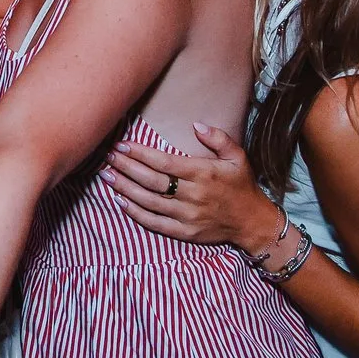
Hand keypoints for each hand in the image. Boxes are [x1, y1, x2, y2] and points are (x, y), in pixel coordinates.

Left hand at [104, 123, 283, 252]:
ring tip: (106, 176)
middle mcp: (192, 195)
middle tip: (107, 157)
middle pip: (150, 180)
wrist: (252, 222)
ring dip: (124, 188)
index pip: (164, 162)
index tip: (122, 145)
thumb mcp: (237, 157)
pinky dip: (135, 213)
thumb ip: (218, 138)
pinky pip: (154, 223)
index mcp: (203, 173)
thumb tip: (196, 125)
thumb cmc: (242, 185)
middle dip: (126, 167)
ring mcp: (187, 215)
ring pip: (148, 201)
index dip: (140, 154)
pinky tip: (120, 201)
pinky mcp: (184, 232)